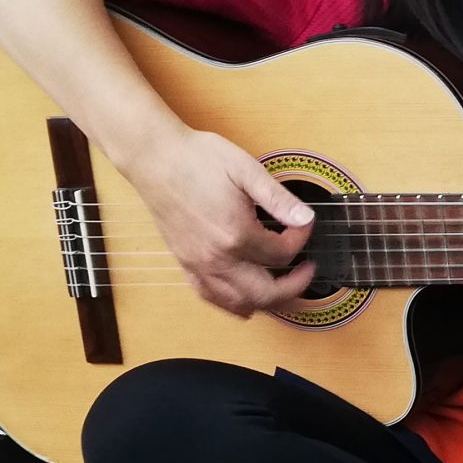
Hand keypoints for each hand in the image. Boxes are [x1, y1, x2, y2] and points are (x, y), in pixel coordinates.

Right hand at [129, 126, 316, 315]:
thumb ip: (278, 199)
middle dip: (294, 288)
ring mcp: (198, 264)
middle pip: (265, 293)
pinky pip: (211, 297)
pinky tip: (245, 295)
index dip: (301, 239)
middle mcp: (216, 257)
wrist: (155, 158)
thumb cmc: (197, 158)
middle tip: (307, 272)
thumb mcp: (246, 170)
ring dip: (266, 302)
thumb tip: (305, 218)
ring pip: (239, 304)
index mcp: (236, 234)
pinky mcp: (185, 263)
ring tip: (283, 288)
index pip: (282, 254)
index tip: (303, 223)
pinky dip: (233, 303)